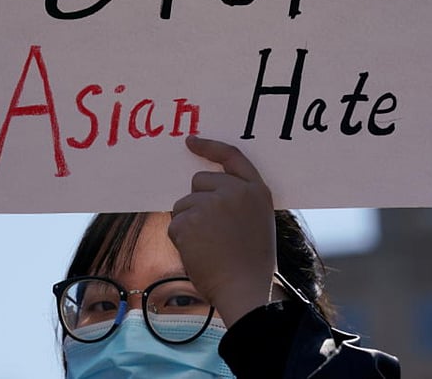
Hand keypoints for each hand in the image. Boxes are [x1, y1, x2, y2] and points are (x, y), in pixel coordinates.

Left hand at [170, 135, 277, 327]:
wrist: (244, 289)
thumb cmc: (250, 264)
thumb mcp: (257, 223)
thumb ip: (238, 201)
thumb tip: (205, 189)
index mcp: (256, 191)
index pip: (232, 157)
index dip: (209, 147)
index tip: (191, 141)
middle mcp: (234, 191)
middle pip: (199, 181)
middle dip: (197, 201)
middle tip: (212, 232)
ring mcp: (211, 203)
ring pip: (184, 204)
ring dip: (189, 224)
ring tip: (209, 247)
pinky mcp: (190, 219)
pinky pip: (175, 224)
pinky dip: (181, 240)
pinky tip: (198, 254)